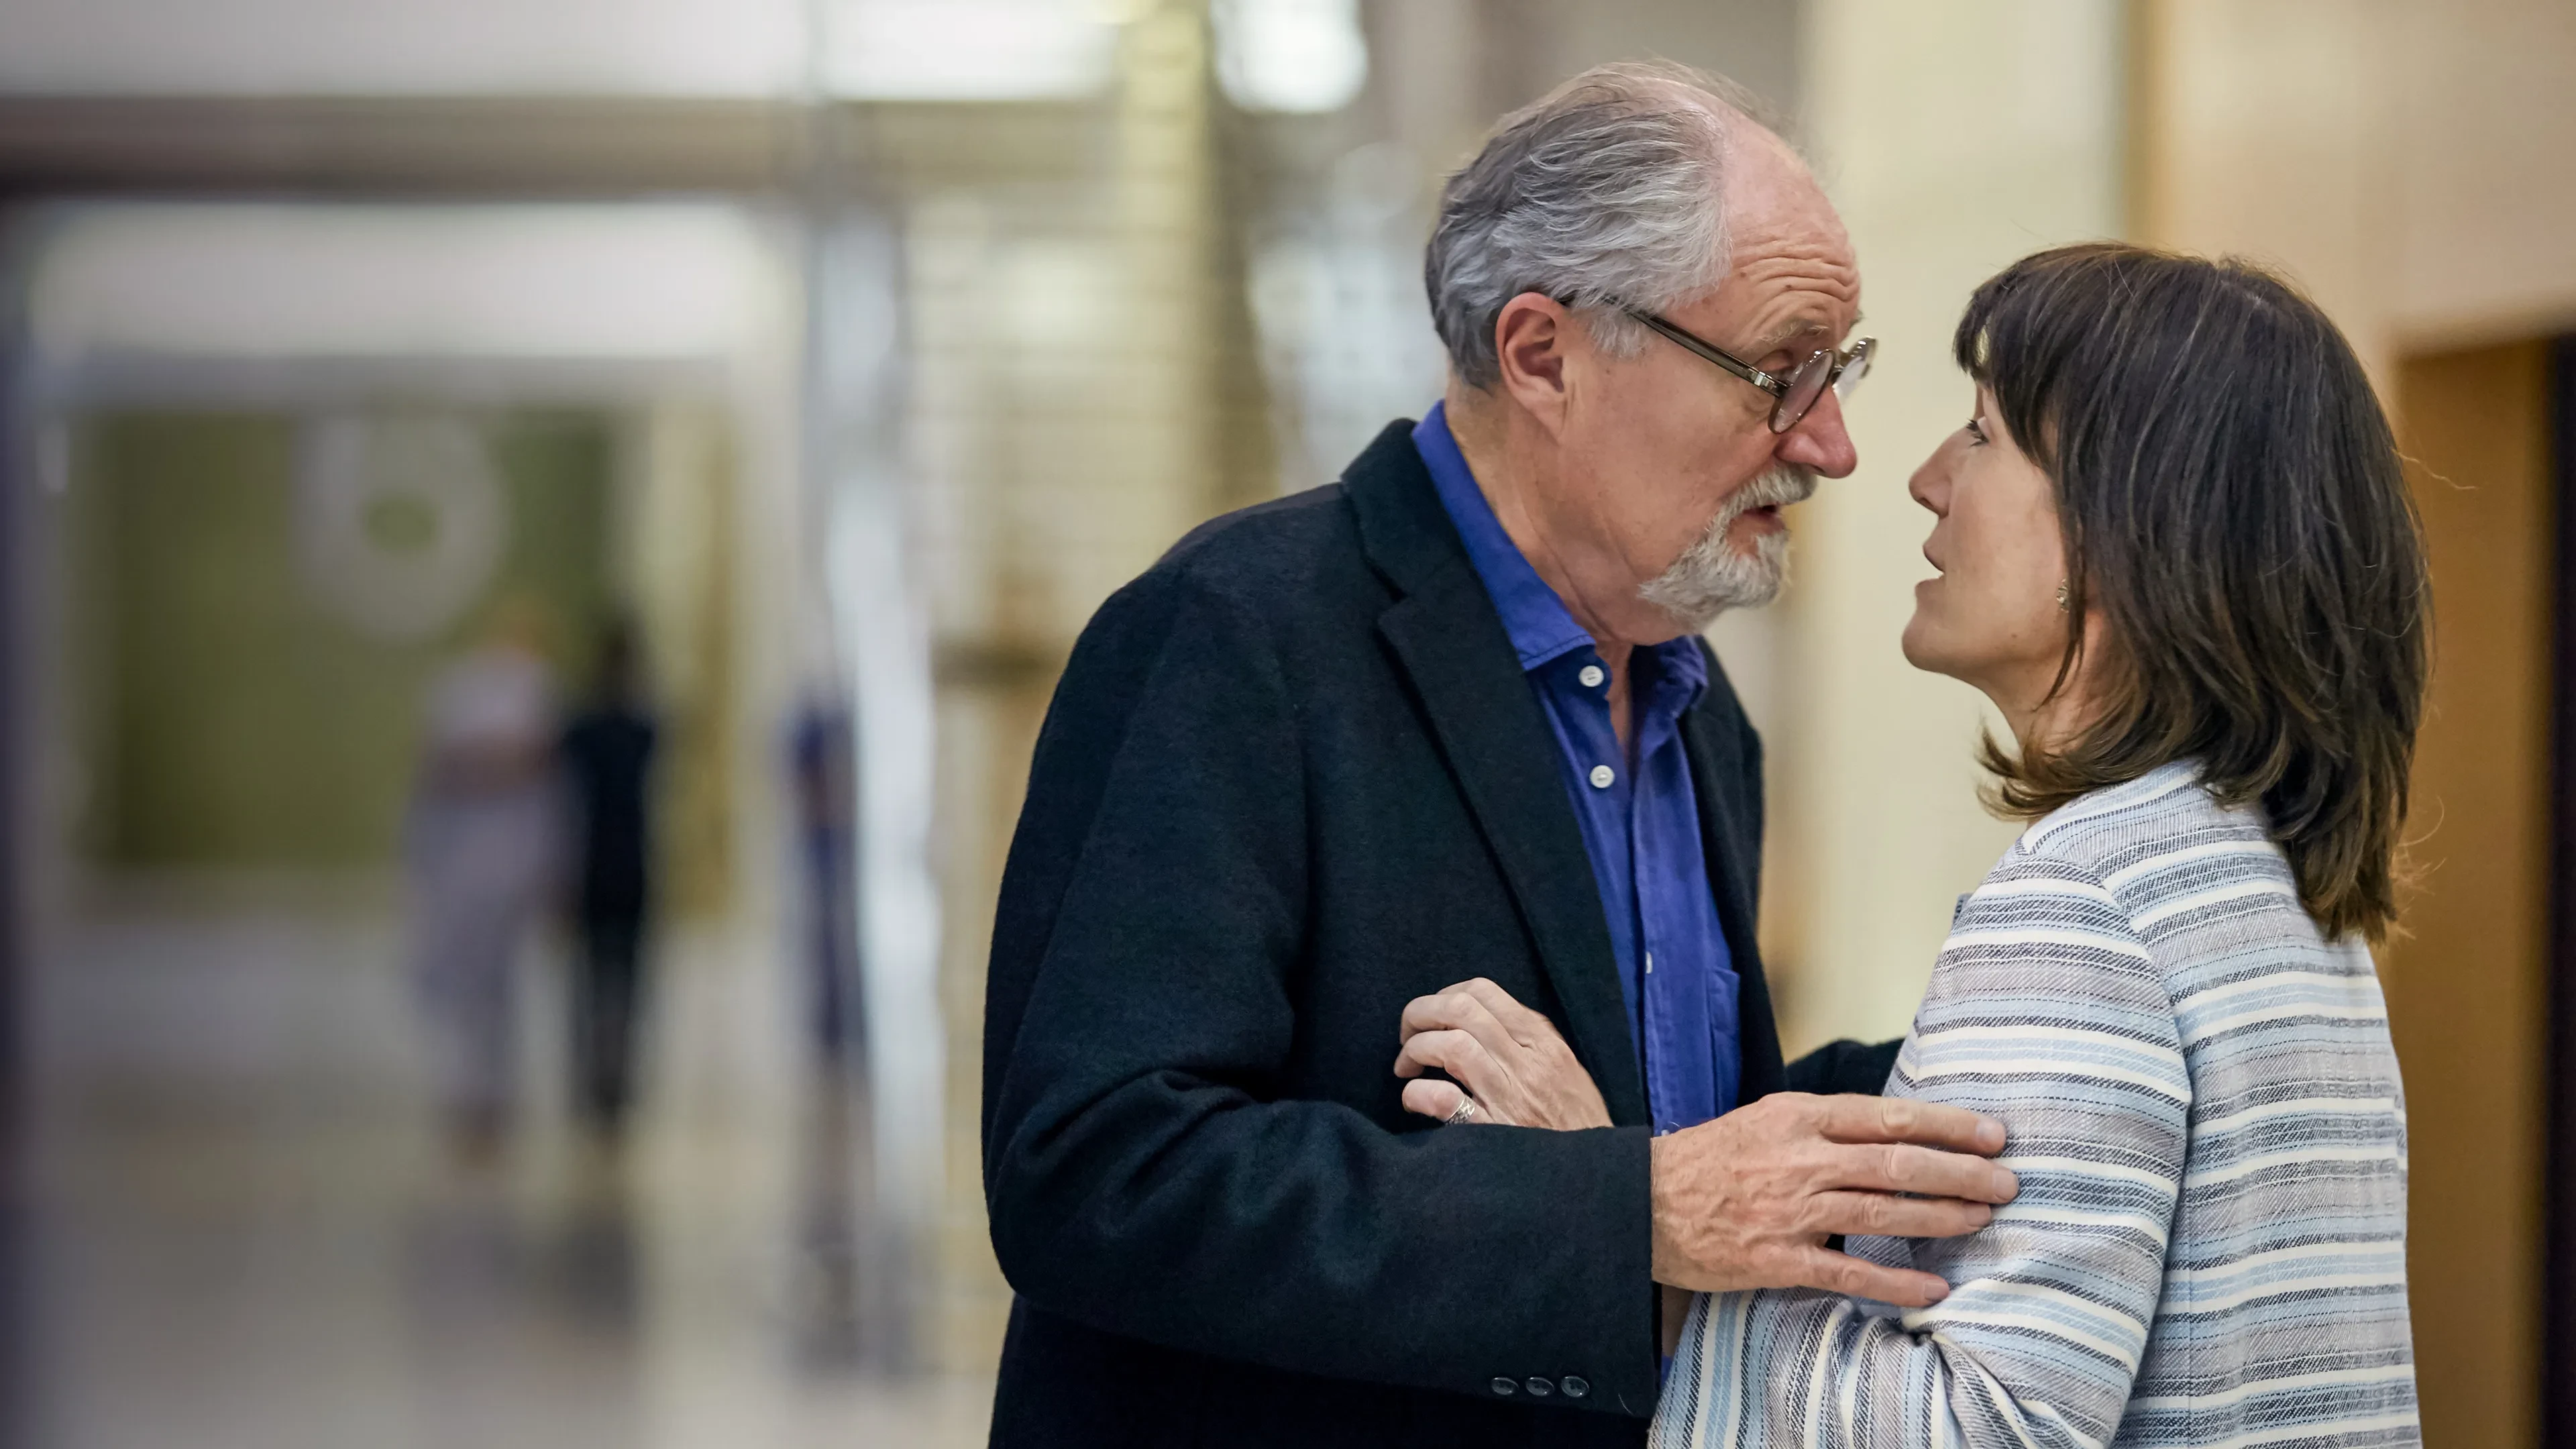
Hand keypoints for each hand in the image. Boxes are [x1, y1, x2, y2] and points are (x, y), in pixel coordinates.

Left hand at [1391, 978, 1610, 1129]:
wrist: (1594, 1177)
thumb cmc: (1578, 1125)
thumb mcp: (1567, 1072)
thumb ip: (1532, 1042)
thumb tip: (1485, 1019)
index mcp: (1544, 1043)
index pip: (1484, 992)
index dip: (1445, 995)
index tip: (1433, 1015)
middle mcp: (1526, 1063)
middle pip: (1460, 1010)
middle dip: (1420, 1014)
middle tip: (1406, 1033)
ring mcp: (1509, 1097)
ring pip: (1450, 1045)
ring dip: (1415, 1049)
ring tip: (1407, 1067)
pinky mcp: (1491, 1133)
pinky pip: (1442, 1099)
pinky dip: (1417, 1093)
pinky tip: (1413, 1100)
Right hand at [1650, 1092, 2016, 1307]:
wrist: (1641, 1202)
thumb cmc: (1710, 1158)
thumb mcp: (1765, 1119)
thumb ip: (1824, 1124)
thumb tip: (1894, 1130)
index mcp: (1797, 1117)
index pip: (1888, 1116)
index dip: (1945, 1125)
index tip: (1991, 1132)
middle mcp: (1799, 1160)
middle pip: (1896, 1163)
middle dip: (1960, 1172)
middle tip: (2007, 1180)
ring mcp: (1789, 1211)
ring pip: (1880, 1212)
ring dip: (1940, 1217)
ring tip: (1983, 1219)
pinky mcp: (1776, 1259)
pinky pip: (1847, 1273)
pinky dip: (1894, 1282)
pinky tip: (1934, 1287)